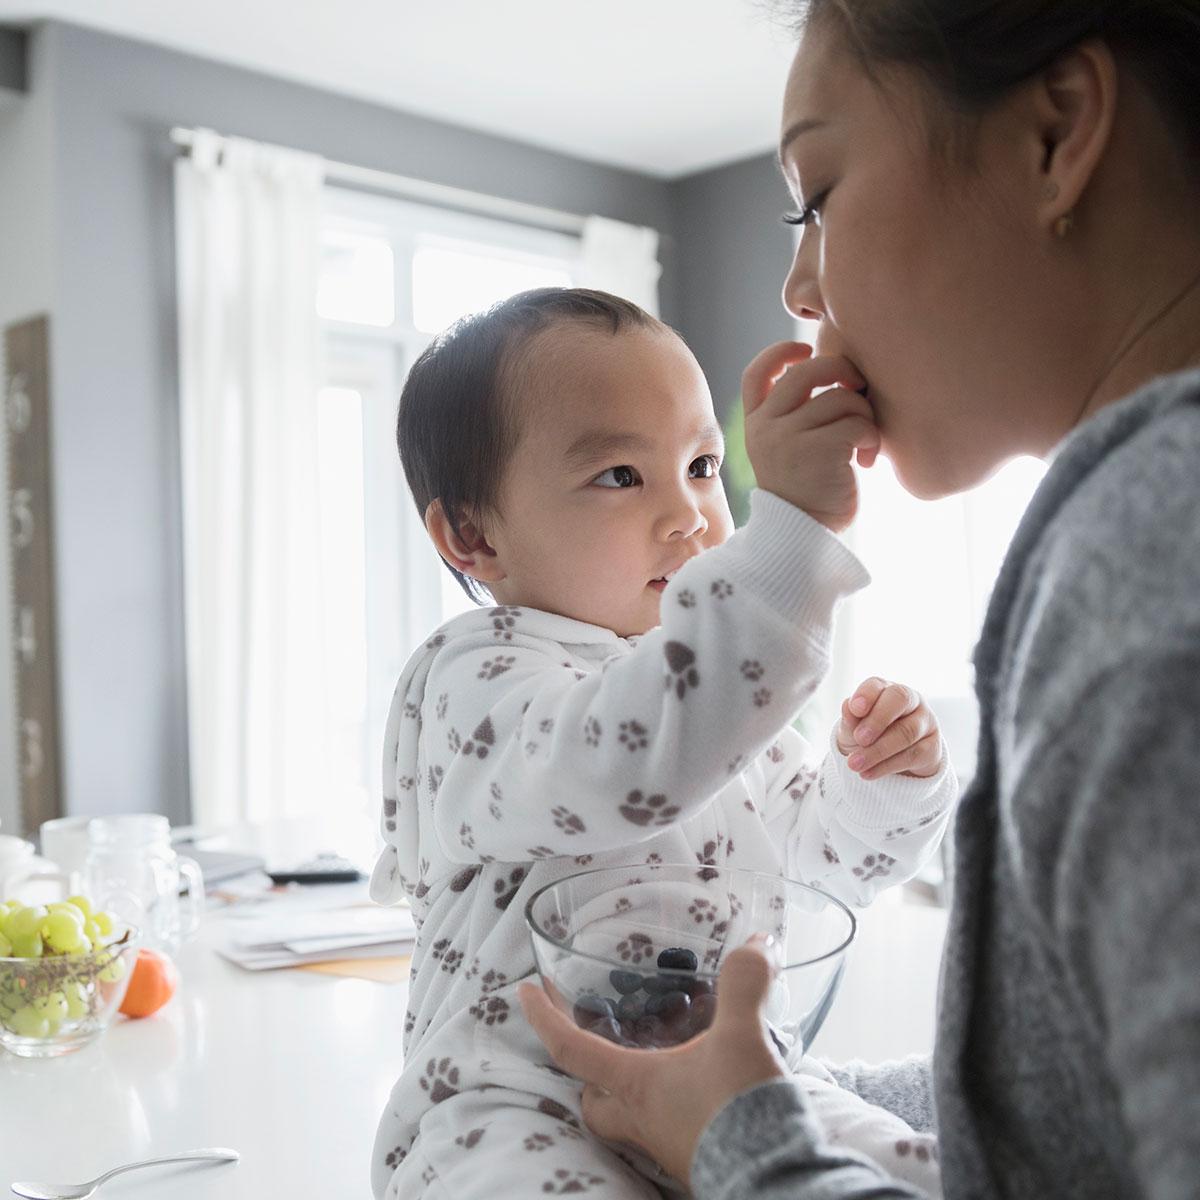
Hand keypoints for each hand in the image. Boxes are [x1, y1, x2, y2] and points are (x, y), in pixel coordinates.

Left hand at [518, 938, 785, 1188]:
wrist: (773, 1179)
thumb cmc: (737, 1109)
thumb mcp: (742, 1036)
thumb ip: (743, 983)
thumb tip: (755, 942)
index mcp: (635, 1085)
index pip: (571, 1049)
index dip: (544, 1017)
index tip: (525, 992)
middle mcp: (641, 1119)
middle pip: (592, 1098)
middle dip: (587, 1071)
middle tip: (598, 1040)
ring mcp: (666, 1144)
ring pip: (628, 1118)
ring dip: (633, 1089)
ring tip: (657, 1058)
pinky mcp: (695, 1157)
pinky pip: (668, 1129)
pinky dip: (674, 1104)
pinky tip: (701, 1087)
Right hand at [741, 342, 880, 532]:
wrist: (804, 539)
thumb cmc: (808, 492)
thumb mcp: (787, 449)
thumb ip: (796, 414)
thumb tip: (840, 372)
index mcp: (756, 424)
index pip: (758, 373)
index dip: (781, 353)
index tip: (806, 349)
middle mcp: (766, 427)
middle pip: (808, 371)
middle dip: (842, 371)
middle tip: (859, 389)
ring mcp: (788, 438)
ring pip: (841, 398)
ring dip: (863, 416)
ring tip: (863, 442)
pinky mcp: (817, 451)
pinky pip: (857, 423)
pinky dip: (871, 438)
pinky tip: (867, 460)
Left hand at [836, 677, 944, 779]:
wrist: (889, 765)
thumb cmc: (867, 737)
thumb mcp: (852, 729)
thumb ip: (851, 718)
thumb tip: (848, 706)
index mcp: (885, 690)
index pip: (878, 685)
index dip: (867, 694)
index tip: (855, 709)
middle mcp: (910, 701)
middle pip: (900, 699)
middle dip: (878, 719)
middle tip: (859, 738)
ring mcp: (925, 722)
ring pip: (906, 731)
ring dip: (878, 750)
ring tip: (855, 764)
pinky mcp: (933, 746)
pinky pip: (913, 755)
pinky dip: (887, 766)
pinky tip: (869, 773)